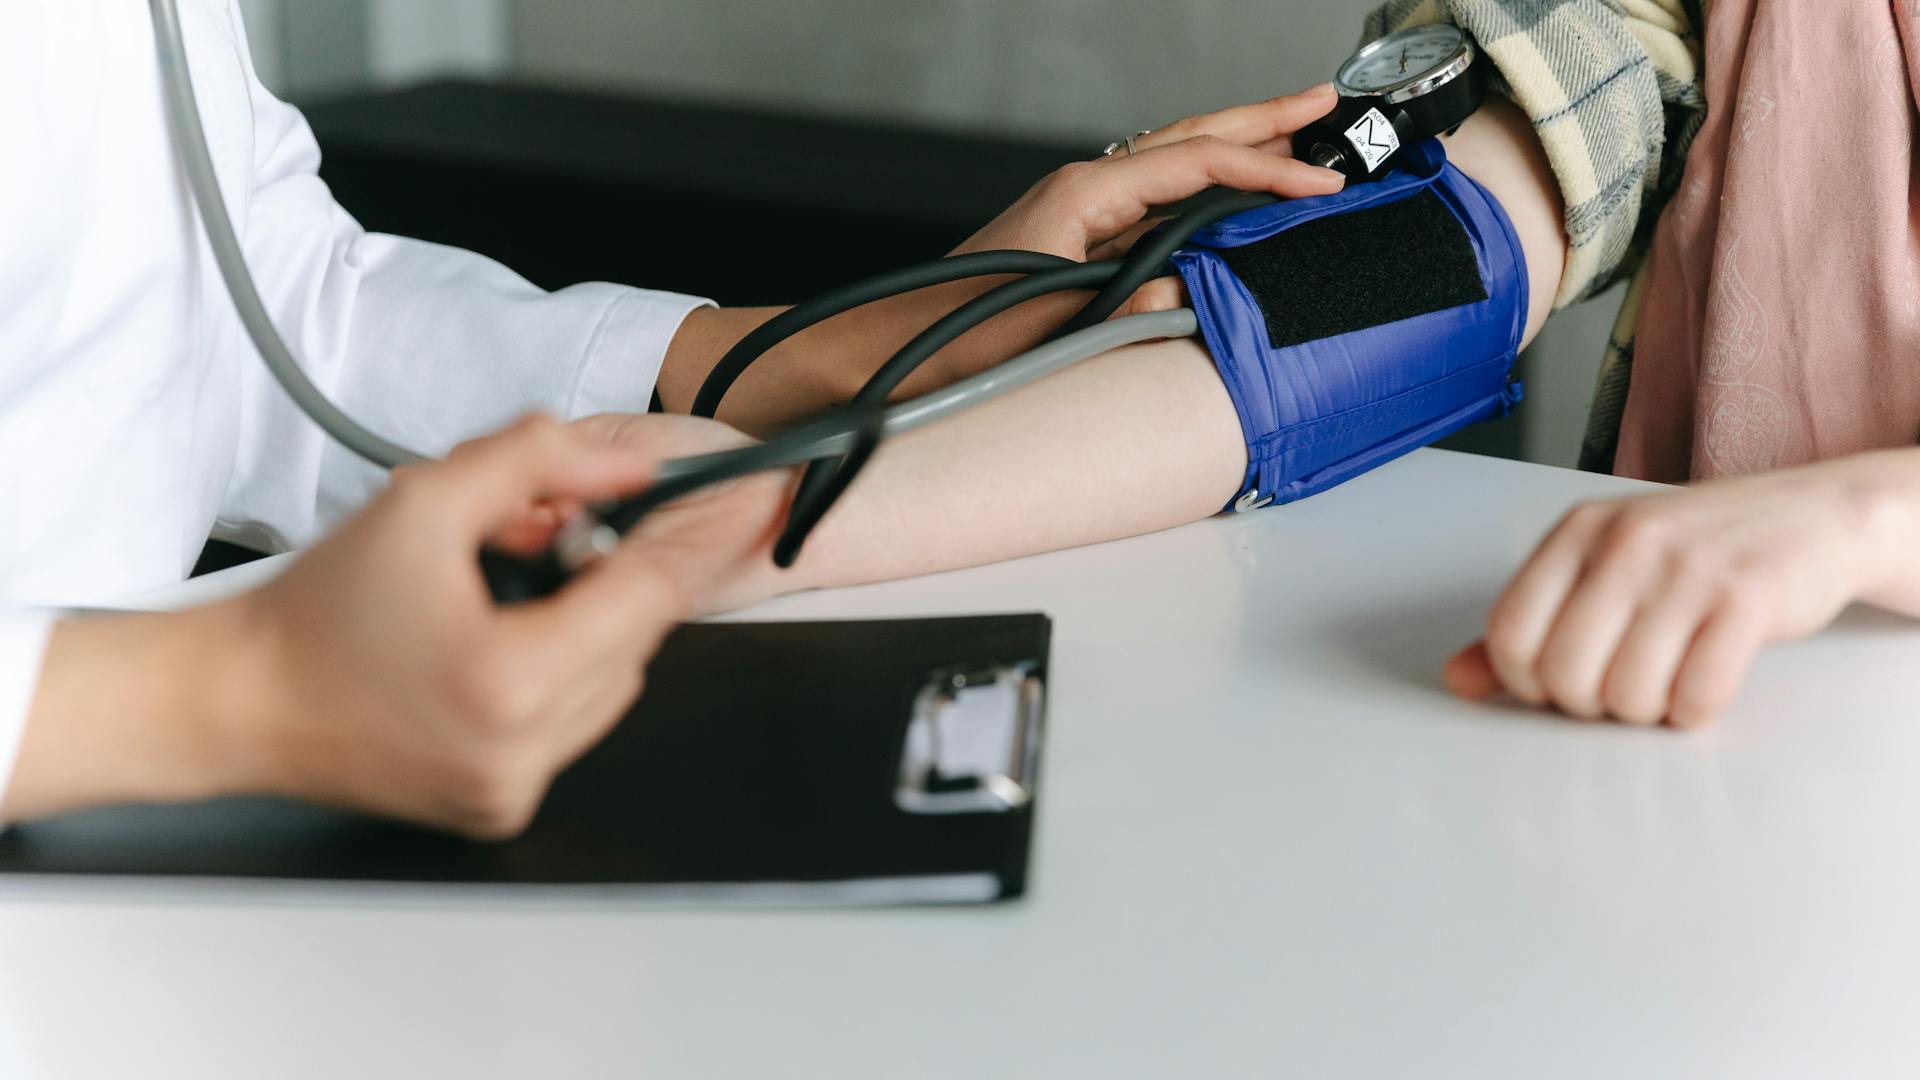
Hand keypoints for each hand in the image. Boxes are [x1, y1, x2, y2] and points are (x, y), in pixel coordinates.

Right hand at [233, 415, 780, 835]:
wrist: (241, 702)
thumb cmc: (316, 612)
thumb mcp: (424, 501)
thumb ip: (535, 462)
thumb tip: (627, 465)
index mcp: (512, 679)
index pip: (649, 596)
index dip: (695, 537)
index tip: (748, 497)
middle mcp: (524, 749)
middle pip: (635, 639)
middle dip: (606, 580)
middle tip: (539, 545)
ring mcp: (515, 788)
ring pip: (614, 683)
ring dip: (586, 631)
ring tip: (499, 601)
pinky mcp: (502, 807)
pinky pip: (573, 725)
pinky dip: (557, 679)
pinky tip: (492, 651)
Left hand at [954, 83, 1344, 315]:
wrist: (898, 346)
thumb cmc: (959, 334)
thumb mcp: (1053, 323)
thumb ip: (1129, 307)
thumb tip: (1190, 293)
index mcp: (1083, 193)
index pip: (1198, 164)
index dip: (1268, 170)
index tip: (1323, 183)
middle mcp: (1085, 188)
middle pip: (1191, 137)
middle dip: (1262, 119)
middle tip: (1323, 102)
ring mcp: (1081, 209)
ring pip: (1176, 163)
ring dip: (1237, 146)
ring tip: (1294, 135)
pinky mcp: (1078, 237)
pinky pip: (1158, 199)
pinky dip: (1204, 187)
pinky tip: (1229, 195)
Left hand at [1444, 451, 1919, 727]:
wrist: (1814, 516)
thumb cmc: (1696, 552)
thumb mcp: (1603, 566)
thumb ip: (1530, 622)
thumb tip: (1460, 682)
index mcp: (1577, 531)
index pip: (1508, 632)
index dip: (1526, 681)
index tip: (1558, 682)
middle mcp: (1626, 543)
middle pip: (1563, 674)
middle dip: (1587, 704)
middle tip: (1620, 685)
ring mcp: (1687, 569)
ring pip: (1626, 694)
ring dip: (1645, 711)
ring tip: (1665, 679)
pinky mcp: (1748, 600)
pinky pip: (1695, 697)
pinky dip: (1694, 711)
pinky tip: (1702, 684)